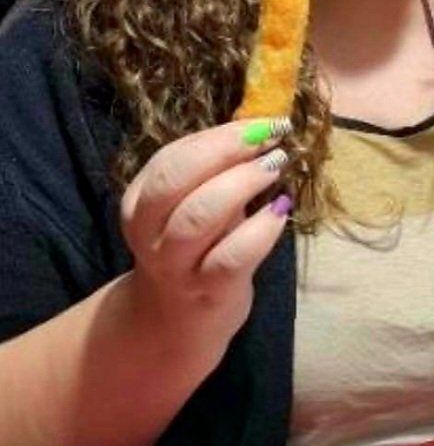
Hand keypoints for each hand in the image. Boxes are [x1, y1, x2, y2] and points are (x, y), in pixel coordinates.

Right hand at [120, 119, 292, 358]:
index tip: (263, 122)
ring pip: (199, 216)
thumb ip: (214, 169)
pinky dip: (260, 228)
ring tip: (276, 164)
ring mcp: (176, 266)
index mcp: (141, 202)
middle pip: (176, 180)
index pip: (171, 157)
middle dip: (227, 151)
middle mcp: (150, 233)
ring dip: (243, 183)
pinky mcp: (208, 292)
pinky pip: (232, 256)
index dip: (220, 135)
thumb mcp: (190, 204)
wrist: (175, 322)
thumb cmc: (193, 248)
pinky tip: (280, 209)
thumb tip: (260, 124)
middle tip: (272, 139)